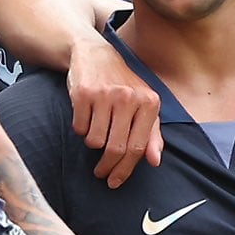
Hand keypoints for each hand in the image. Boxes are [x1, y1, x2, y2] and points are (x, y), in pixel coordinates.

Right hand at [68, 35, 162, 186]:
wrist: (95, 54)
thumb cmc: (123, 85)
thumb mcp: (144, 105)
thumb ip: (153, 134)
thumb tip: (155, 161)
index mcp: (149, 102)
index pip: (137, 147)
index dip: (125, 170)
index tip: (116, 181)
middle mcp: (128, 97)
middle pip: (116, 148)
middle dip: (107, 167)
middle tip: (101, 173)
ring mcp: (105, 95)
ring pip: (95, 141)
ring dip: (93, 143)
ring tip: (95, 131)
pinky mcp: (83, 93)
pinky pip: (80, 128)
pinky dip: (81, 129)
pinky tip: (86, 117)